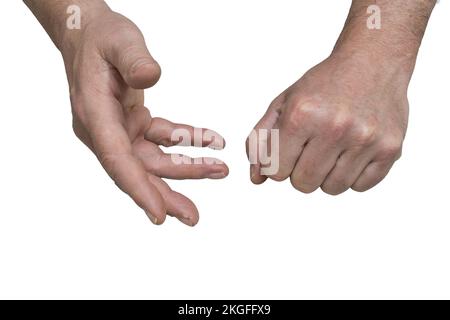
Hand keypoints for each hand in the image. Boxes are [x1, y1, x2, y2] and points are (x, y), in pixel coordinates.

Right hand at [64, 10, 227, 224]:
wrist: (90, 35)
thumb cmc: (101, 37)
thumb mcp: (119, 40)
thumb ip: (134, 59)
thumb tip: (151, 76)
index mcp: (95, 115)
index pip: (117, 160)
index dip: (138, 189)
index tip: (159, 214)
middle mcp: (104, 130)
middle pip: (136, 171)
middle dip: (165, 195)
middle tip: (193, 217)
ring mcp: (119, 129)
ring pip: (153, 160)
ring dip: (186, 167)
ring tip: (219, 169)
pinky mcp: (133, 124)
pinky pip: (162, 139)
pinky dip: (187, 141)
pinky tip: (211, 141)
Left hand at [247, 52, 407, 194]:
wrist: (372, 62)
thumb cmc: (323, 85)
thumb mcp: (283, 103)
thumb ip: (261, 141)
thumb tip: (257, 179)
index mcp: (301, 115)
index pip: (276, 172)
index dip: (279, 164)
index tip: (289, 150)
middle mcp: (334, 128)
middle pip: (303, 184)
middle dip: (301, 171)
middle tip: (312, 148)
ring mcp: (366, 139)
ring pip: (332, 189)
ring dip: (327, 175)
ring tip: (333, 148)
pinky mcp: (390, 148)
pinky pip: (361, 187)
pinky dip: (353, 176)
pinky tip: (353, 151)